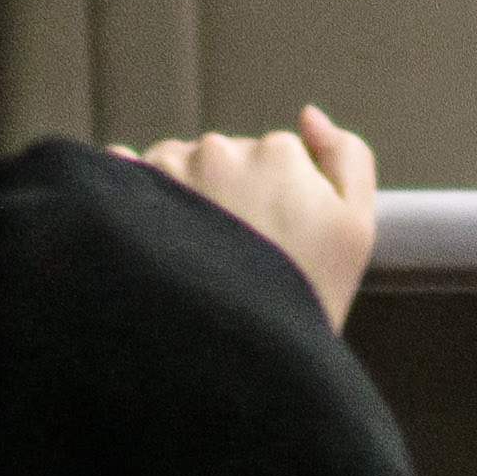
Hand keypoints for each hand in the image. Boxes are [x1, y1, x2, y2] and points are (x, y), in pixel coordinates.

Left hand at [120, 105, 379, 328]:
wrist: (243, 360)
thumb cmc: (305, 300)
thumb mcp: (356, 230)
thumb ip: (348, 158)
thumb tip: (308, 115)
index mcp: (278, 151)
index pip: (272, 159)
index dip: (275, 203)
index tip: (273, 245)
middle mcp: (218, 149)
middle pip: (222, 161)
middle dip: (226, 200)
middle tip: (235, 263)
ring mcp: (166, 170)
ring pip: (175, 167)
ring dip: (182, 202)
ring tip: (194, 264)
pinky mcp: (120, 197)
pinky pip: (120, 172)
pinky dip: (129, 196)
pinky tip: (149, 240)